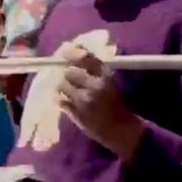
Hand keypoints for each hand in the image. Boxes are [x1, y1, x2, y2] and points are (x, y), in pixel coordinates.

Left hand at [56, 45, 143, 160]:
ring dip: (62, 87)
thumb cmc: (116, 104)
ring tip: (68, 91)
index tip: (65, 51)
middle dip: (66, 73)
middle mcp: (95, 86)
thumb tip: (76, 53)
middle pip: (69, 72)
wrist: (121, 129)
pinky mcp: (76, 113)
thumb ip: (95, 70)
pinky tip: (65, 101)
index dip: (72, 53)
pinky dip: (60, 100)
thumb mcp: (110, 82)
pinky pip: (60, 101)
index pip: (86, 58)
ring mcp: (84, 100)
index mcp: (107, 76)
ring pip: (61, 86)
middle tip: (69, 78)